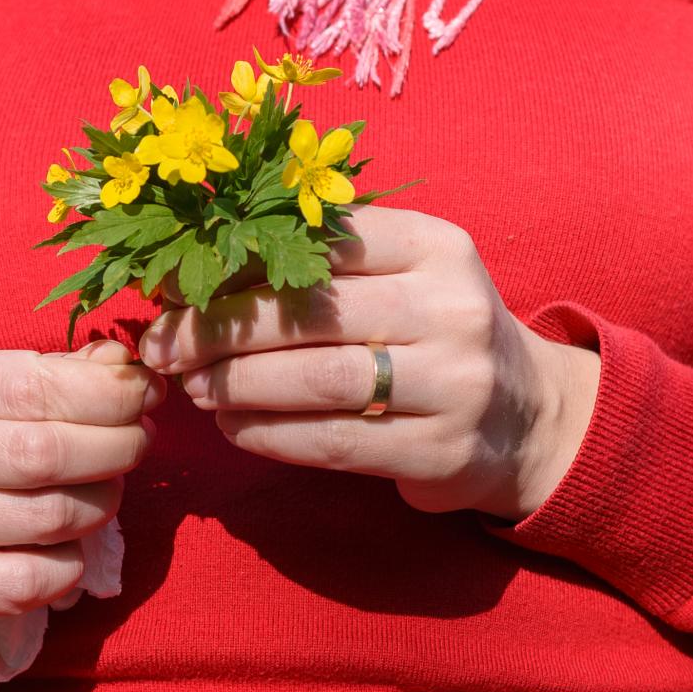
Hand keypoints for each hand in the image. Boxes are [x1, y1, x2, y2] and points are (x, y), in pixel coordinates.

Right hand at [0, 338, 162, 633]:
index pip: (38, 387)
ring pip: (48, 519)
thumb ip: (61, 374)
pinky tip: (65, 547)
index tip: (146, 396)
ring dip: (101, 506)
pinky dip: (69, 566)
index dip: (110, 395)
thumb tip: (124, 368)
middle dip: (117, 448)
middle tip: (138, 444)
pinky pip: (29, 581)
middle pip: (46, 454)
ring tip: (104, 492)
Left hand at [137, 206, 601, 519]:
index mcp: (435, 246)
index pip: (320, 242)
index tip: (174, 283)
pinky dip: (269, 434)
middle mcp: (452, 307)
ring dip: (238, 384)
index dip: (236, 262)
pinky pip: (333, 441)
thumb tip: (192, 268)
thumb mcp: (402, 279)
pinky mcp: (441, 450)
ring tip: (193, 387)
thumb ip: (321, 267)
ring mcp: (454, 382)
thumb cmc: (433, 337)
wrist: (529, 420)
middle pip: (311, 310)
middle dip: (219, 328)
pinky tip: (232, 427)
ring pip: (318, 378)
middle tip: (163, 346)